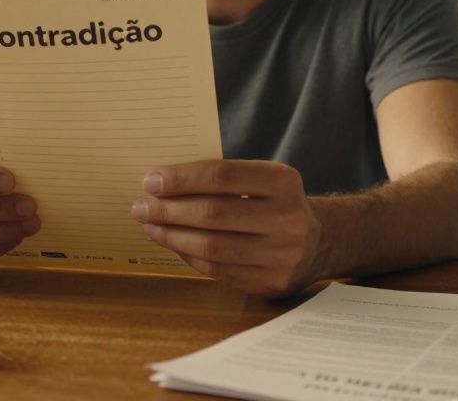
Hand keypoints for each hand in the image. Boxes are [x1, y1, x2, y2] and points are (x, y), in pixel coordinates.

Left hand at [131, 160, 321, 296]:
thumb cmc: (273, 204)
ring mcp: (281, 255)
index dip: (182, 178)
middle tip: (140, 206)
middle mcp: (287, 218)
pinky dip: (188, 255)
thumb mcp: (260, 180)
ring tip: (149, 226)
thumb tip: (161, 184)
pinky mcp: (270, 282)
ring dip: (172, 236)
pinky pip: (217, 270)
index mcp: (283, 182)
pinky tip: (171, 243)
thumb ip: (220, 178)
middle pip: (213, 213)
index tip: (150, 181)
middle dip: (169, 209)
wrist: (317, 243)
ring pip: (212, 246)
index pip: (222, 175)